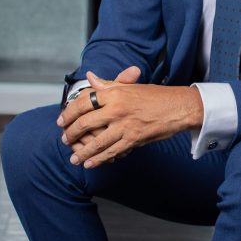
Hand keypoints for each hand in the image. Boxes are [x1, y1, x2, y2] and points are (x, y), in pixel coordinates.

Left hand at [57, 68, 202, 167]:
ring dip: (82, 152)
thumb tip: (90, 77)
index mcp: (114, 92)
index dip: (69, 113)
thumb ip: (108, 84)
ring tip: (74, 159)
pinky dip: (99, 159)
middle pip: (85, 123)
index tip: (62, 121)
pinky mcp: (133, 139)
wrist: (178, 107)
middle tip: (64, 139)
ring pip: (96, 142)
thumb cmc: (155, 96)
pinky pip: (112, 151)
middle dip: (71, 134)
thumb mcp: (130, 87)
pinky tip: (90, 163)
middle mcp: (117, 108)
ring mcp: (125, 125)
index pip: (83, 102)